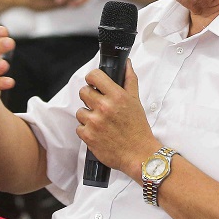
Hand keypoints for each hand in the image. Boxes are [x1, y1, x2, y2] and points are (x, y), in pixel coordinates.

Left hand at [75, 60, 157, 178]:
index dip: (92, 78)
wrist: (139, 154)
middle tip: (99, 105)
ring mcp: (95, 122)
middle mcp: (104, 107)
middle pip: (83, 91)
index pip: (94, 76)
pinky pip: (79, 127)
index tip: (94, 83)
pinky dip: (86, 130)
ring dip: (87, 115)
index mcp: (117, 96)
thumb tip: (126, 64)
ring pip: (80, 110)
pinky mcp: (88, 136)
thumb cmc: (138, 128)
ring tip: (100, 121)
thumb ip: (129, 80)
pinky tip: (98, 132)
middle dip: (90, 97)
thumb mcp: (136, 101)